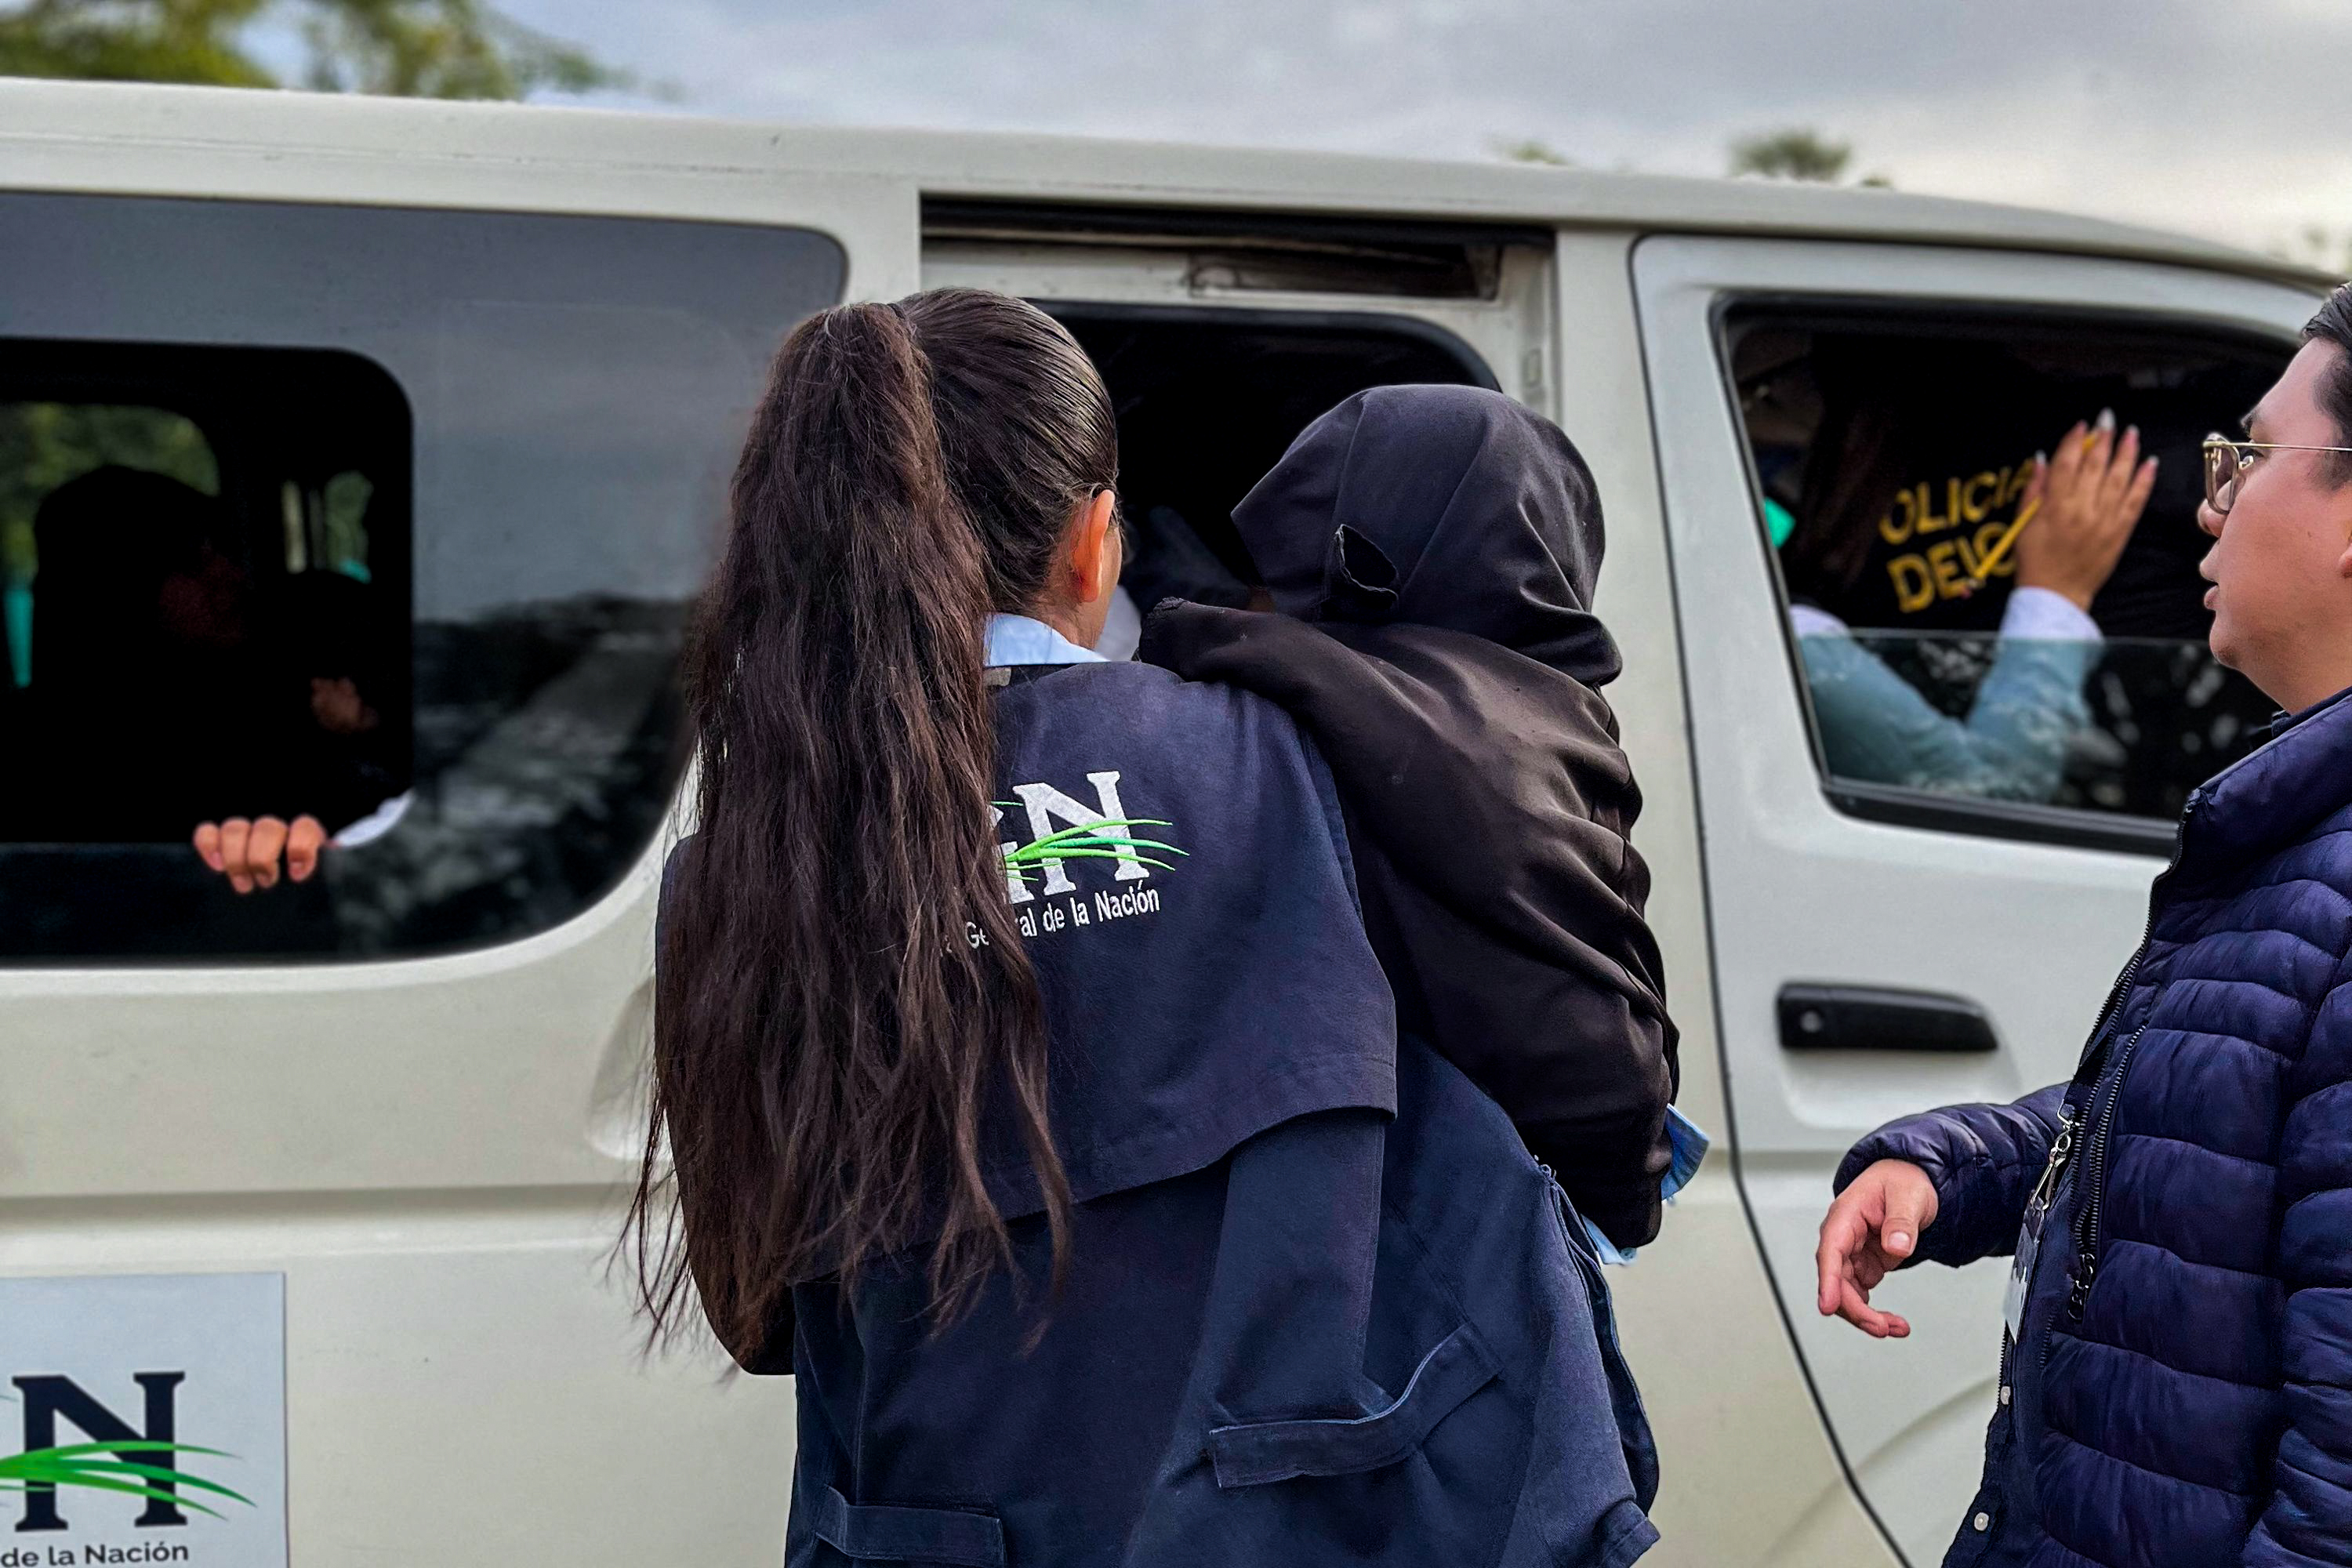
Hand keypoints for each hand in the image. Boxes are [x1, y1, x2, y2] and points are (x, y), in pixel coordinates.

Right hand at [193, 814, 327, 892]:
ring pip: (236, 828)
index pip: (304, 827)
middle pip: (267, 828)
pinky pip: (207, 832)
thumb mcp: (317, 890)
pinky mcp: (220, 842)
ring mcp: (247, 833)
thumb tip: (328, 875)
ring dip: (236, 857)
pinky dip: (208, 845)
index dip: (300, 847)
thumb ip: (323, 882)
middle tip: (266, 882)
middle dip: (263, 857)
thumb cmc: (303, 895)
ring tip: (244, 885)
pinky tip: (216, 866)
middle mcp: (276, 831)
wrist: (281, 904)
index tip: (297, 874)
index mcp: (306, 837)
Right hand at [1815, 1158, 1939, 1338]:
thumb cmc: (1902, 1182)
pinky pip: (1860, 1295)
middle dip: (1856, 1309)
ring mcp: (1851, 1254)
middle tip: (1882, 1328)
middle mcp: (1842, 1237)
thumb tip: (1896, 1246)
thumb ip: (1901, 1221)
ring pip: (1845, 1293)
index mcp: (1845, 1216)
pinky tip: (1892, 1322)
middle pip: (1836, 1280)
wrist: (1910, 1180)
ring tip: (1896, 1328)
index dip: (1827, 1281)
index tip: (1827, 1305)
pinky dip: (1875, 1312)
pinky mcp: (1862, 1265)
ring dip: (1867, 1316)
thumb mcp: (1908, 1195)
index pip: (1830, 1251)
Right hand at [2013, 412, 2158, 611]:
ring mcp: (2105, 520)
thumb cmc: (2035, 560)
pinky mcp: (2120, 531)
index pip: (2067, 464)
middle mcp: (2082, 509)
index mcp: (2055, 506)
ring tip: (2130, 434)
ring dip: (2127, 453)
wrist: (2057, 594)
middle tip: (2109, 419)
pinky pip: (2135, 501)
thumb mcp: (2024, 524)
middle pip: (2095, 465)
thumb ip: (2033, 490)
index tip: (2082, 426)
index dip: (2075, 442)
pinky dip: (2144, 481)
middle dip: (2103, 439)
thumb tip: (2043, 458)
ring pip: (2119, 478)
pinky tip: (2149, 464)